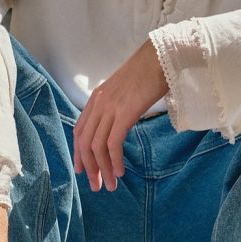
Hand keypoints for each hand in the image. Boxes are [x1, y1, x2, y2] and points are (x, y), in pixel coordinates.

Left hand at [73, 38, 167, 190]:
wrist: (161, 55)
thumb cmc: (150, 71)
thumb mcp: (126, 89)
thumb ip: (118, 105)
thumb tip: (119, 123)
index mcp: (97, 98)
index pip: (79, 131)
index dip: (78, 154)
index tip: (83, 171)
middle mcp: (99, 103)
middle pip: (85, 143)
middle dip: (89, 168)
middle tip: (96, 186)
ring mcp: (110, 108)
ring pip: (97, 147)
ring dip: (103, 169)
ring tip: (110, 185)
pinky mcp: (124, 113)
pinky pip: (113, 144)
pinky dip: (114, 161)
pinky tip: (120, 172)